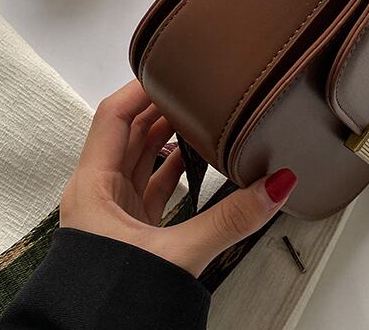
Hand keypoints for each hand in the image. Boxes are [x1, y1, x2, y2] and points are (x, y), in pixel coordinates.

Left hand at [60, 79, 296, 276]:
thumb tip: (275, 186)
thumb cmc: (108, 299)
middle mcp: (99, 192)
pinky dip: (172, 169)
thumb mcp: (174, 254)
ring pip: (140, 158)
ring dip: (167, 136)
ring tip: (198, 115)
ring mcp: (113, 212)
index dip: (140, 88)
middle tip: (194, 87)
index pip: (112, 115)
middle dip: (160, 106)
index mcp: (92, 186)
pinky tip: (193, 162)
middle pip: (129, 131)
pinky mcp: (129, 230)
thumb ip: (228, 220)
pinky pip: (151, 185)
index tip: (171, 69)